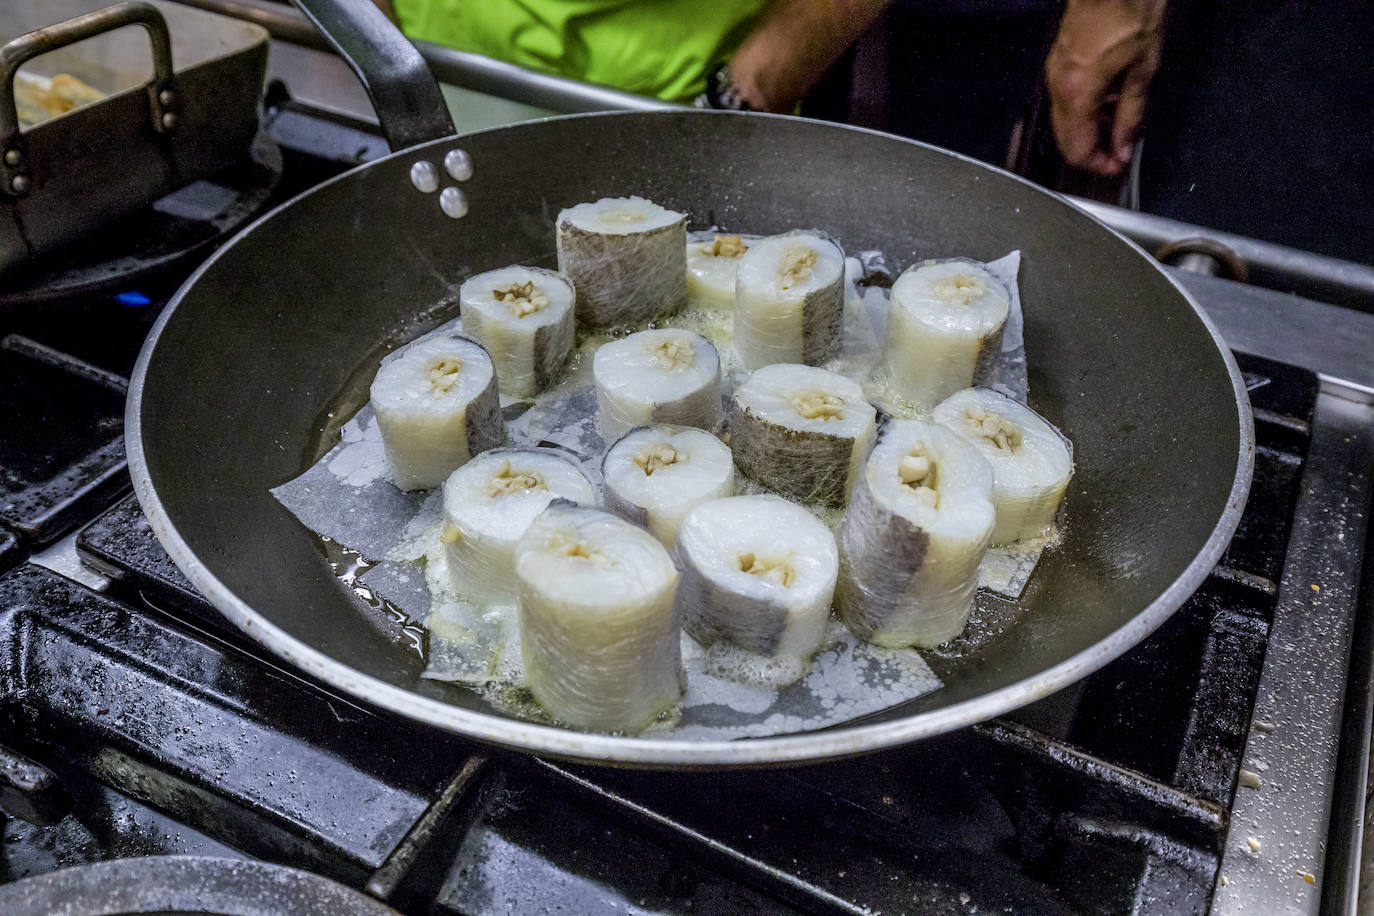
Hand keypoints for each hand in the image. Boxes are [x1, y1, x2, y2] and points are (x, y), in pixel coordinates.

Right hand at [1046, 0, 1165, 176]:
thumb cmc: (1129, 10)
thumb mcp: (1143, 68)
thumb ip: (1132, 114)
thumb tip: (1125, 146)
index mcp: (1078, 94)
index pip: (1078, 150)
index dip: (1099, 165)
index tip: (1119, 167)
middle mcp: (1058, 88)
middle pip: (1066, 141)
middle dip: (1092, 152)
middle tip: (1119, 153)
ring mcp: (1055, 74)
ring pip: (1065, 122)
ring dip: (1089, 131)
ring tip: (1120, 125)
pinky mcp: (1058, 63)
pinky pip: (1066, 101)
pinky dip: (1084, 112)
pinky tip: (1109, 102)